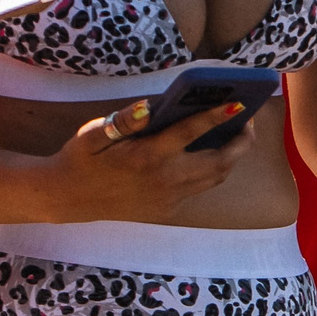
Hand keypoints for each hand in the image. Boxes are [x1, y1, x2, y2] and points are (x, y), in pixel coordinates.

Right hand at [32, 97, 253, 223]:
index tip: (240, 105)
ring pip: (213, 178)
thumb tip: (147, 108)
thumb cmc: (82, 158)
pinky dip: (210, 171)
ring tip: (236, 135)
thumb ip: (123, 121)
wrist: (68, 198)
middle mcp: (164, 179)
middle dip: (240, 142)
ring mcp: (168, 198)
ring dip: (230, 158)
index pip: (190, 133)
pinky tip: (209, 154)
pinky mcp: (166, 209)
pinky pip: (198, 189)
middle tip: (248, 121)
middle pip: (218, 162)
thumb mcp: (94, 134)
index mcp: (147, 156)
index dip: (217, 117)